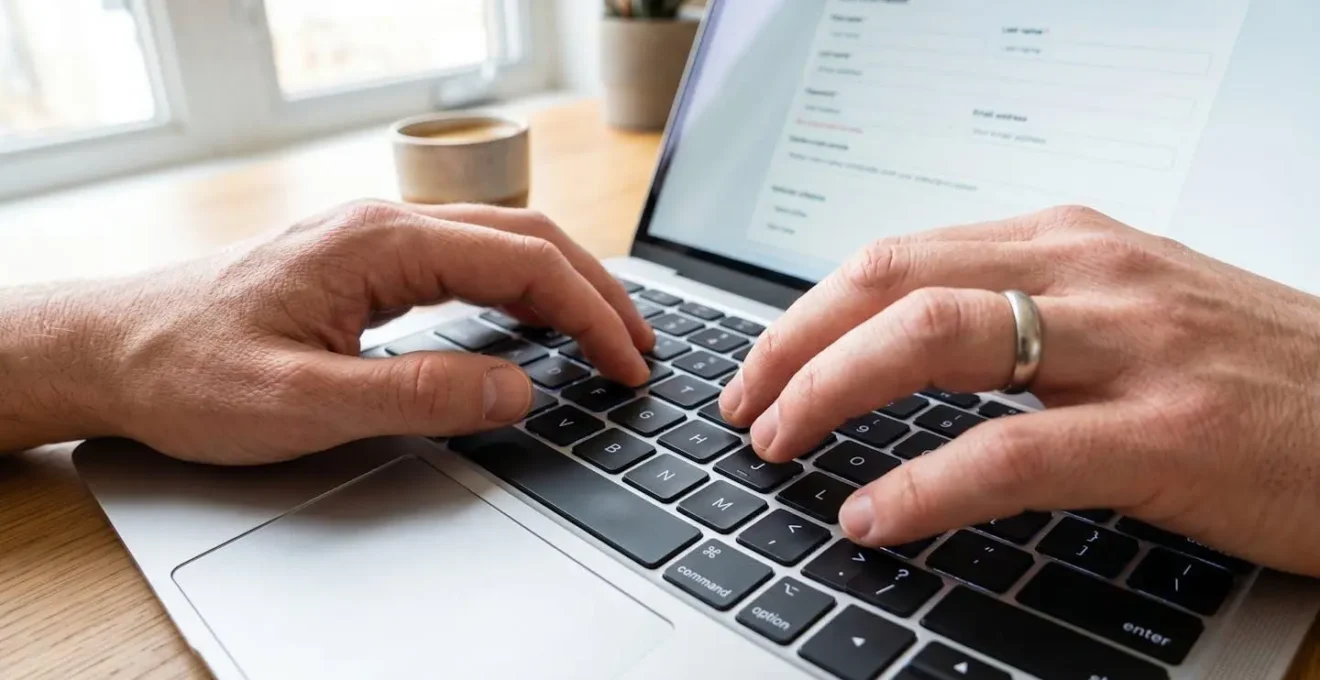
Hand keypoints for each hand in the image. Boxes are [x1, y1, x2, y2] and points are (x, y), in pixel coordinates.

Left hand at [1, 201, 652, 463]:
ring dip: (563, 285)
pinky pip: (465, 261)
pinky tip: (532, 322)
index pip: (522, 262)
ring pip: (500, 244)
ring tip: (606, 333)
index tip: (627, 364)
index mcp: (380, 243)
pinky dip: (519, 289)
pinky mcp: (363, 263)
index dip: (589, 314)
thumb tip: (518, 390)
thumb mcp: (304, 402)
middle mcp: (385, 225)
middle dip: (595, 292)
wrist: (110, 350)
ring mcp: (374, 239)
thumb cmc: (190, 372)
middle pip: (525, 239)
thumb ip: (418, 395)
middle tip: (639, 348)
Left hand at [719, 205, 1319, 575]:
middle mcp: (1088, 273)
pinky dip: (924, 485)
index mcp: (1070, 243)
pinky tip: (874, 516)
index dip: (809, 312)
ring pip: (935, 339)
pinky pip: (1010, 452)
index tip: (761, 364)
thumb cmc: (1253, 373)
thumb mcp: (1127, 314)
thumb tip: (898, 356)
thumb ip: (1023, 318)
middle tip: (745, 408)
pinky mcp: (1168, 432)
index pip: (900, 257)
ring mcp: (1129, 346)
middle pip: (894, 283)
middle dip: (794, 344)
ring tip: (779, 446)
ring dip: (831, 392)